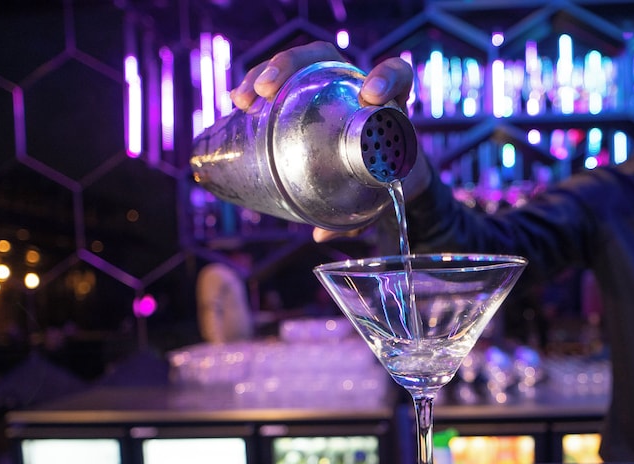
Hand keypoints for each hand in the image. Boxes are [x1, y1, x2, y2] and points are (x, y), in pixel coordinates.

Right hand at [231, 41, 429, 241]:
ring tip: (244, 100)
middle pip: (324, 58)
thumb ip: (360, 217)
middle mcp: (354, 85)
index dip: (385, 77)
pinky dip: (256, 85)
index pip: (395, 74)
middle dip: (293, 66)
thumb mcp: (376, 196)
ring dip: (265, 72)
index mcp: (388, 104)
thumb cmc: (382, 178)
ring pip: (296, 65)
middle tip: (270, 90)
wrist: (378, 168)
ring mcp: (326, 85)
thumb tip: (321, 236)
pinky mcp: (303, 92)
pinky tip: (238, 102)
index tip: (369, 97)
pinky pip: (278, 80)